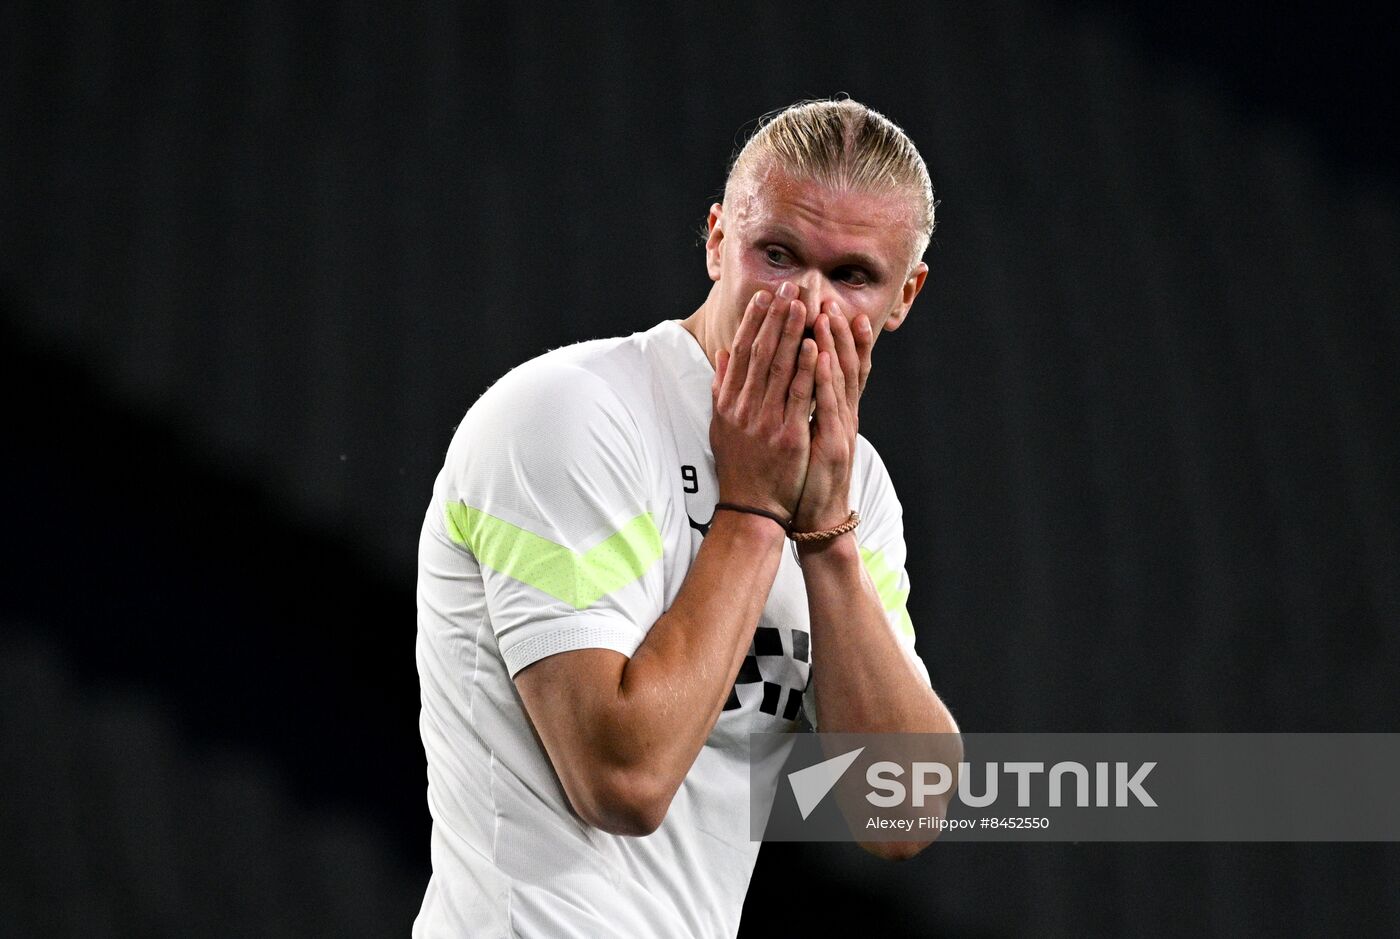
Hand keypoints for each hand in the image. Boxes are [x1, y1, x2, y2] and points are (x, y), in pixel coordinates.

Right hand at [710, 282, 819, 520]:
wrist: (751, 507)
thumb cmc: (739, 466)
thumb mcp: (721, 426)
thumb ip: (722, 389)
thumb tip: (723, 354)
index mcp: (728, 403)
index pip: (741, 352)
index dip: (753, 321)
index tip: (766, 296)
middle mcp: (743, 408)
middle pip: (760, 352)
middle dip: (776, 317)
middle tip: (789, 288)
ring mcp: (765, 421)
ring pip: (780, 368)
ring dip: (793, 333)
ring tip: (803, 305)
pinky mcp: (788, 435)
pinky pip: (800, 395)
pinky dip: (807, 368)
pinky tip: (815, 345)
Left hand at [792, 301, 872, 533]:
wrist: (817, 518)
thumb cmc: (806, 477)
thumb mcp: (806, 436)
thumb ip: (803, 407)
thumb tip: (795, 384)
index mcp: (834, 412)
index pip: (839, 365)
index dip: (839, 336)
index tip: (831, 305)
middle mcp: (843, 415)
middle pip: (846, 364)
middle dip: (839, 330)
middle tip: (831, 297)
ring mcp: (841, 428)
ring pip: (841, 378)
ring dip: (836, 344)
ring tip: (828, 313)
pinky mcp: (833, 443)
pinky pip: (829, 405)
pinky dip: (827, 378)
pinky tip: (823, 355)